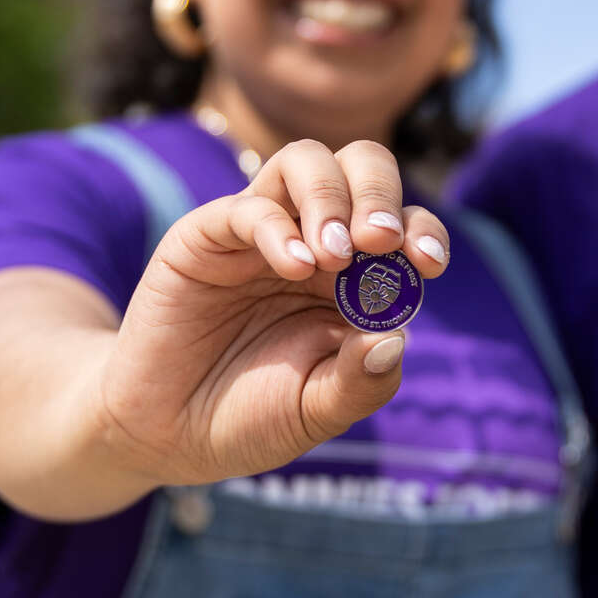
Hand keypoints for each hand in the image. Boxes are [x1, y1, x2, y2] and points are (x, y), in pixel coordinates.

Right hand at [96, 139, 449, 487]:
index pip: (404, 225)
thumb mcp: (317, 411)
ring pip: (304, 163)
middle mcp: (313, 241)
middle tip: (380, 241)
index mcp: (355, 277)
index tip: (428, 264)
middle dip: (379, 192)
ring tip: (335, 253)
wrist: (168, 435)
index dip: (424, 232)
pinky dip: (277, 227)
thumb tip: (397, 338)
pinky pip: (248, 206)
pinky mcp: (206, 237)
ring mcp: (260, 233)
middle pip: (360, 167)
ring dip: (330, 196)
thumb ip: (361, 382)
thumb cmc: (251, 418)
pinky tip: (294, 266)